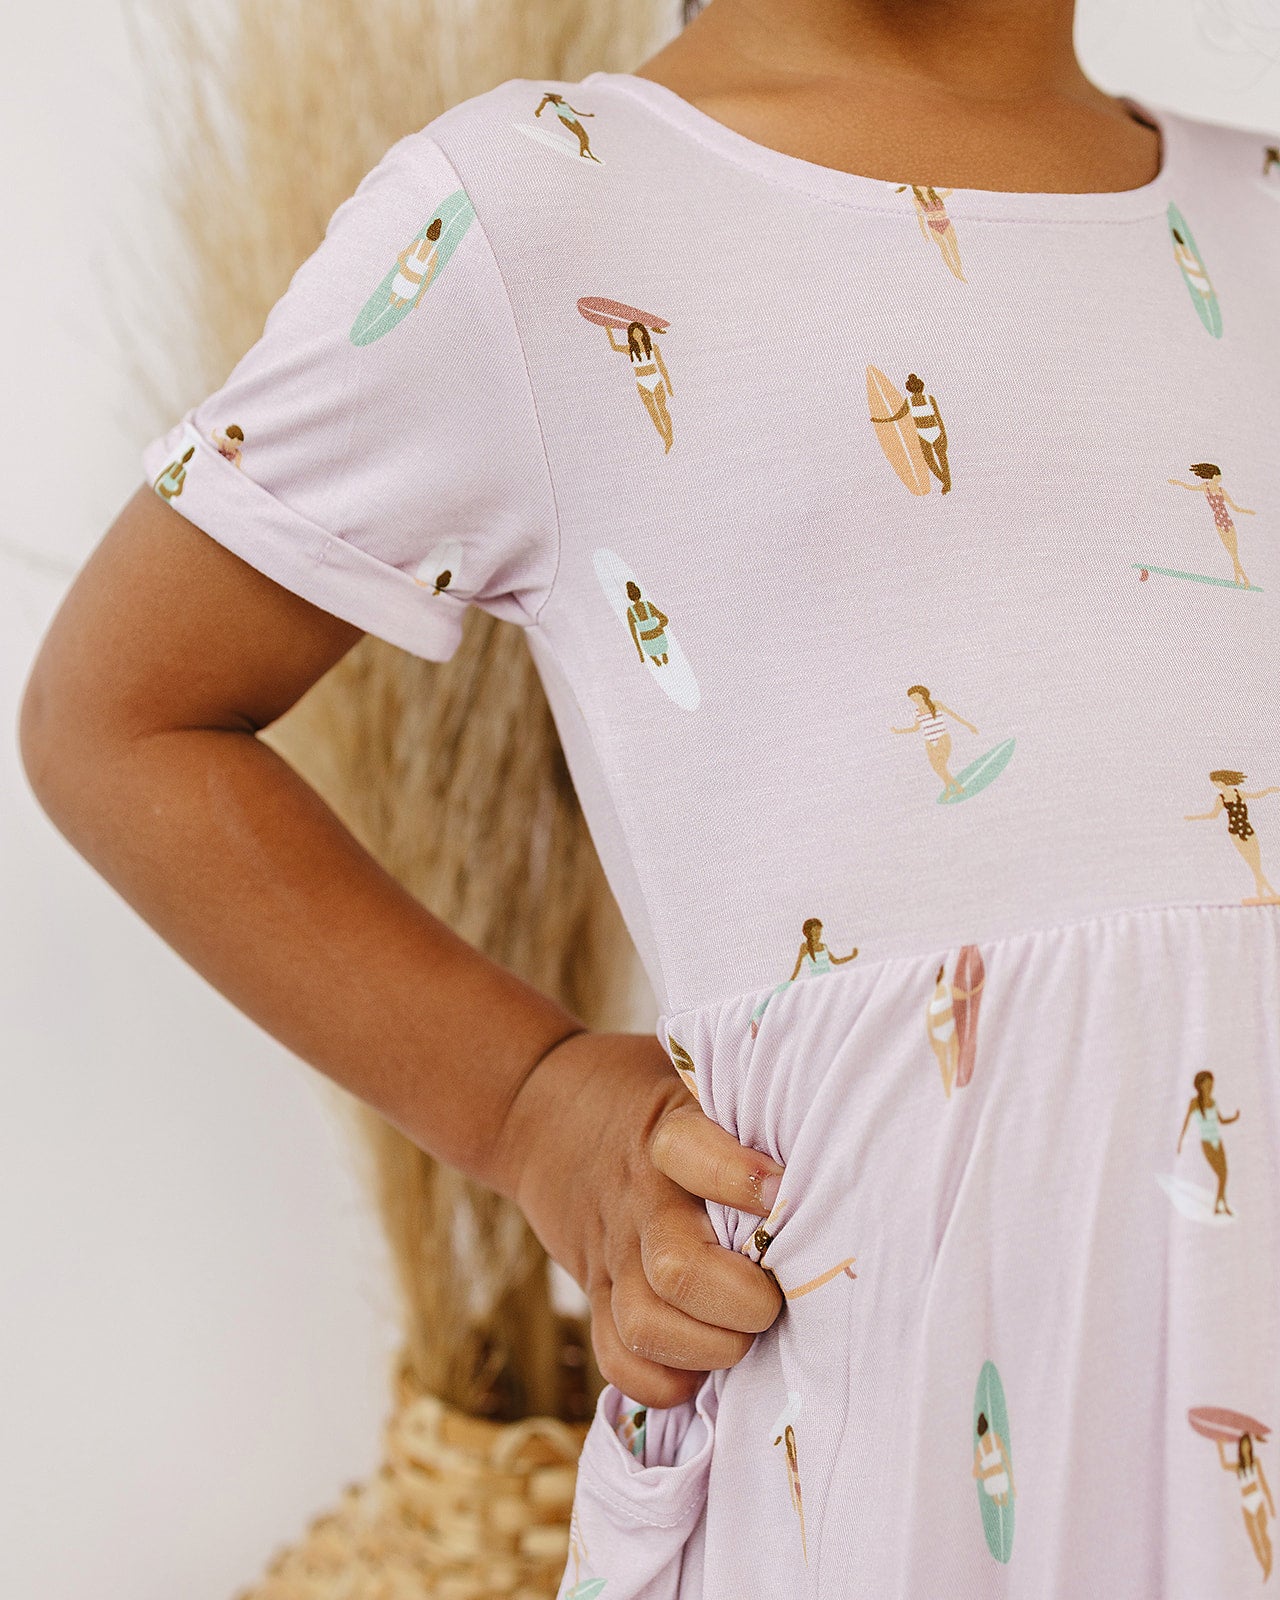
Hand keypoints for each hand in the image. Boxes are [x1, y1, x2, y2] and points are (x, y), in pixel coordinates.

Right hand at [485, 1030, 785, 1408]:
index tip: (784, 1192)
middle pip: (678, 1269)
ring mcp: (613, 1252)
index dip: (741, 1180)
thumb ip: (751, 1110)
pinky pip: (618, 1359)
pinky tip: (701, 1367)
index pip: (692, 1153)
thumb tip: (844, 1138)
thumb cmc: (653, 1099)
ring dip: (710, 1348)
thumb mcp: (695, 1083)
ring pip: (646, 1324)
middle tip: (776, 1294)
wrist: (544, 1110)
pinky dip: (665, 1382)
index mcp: (667, 1135)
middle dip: (743, 1301)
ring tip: (745, 1334)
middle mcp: (640, 1200)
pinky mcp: (596, 1293)